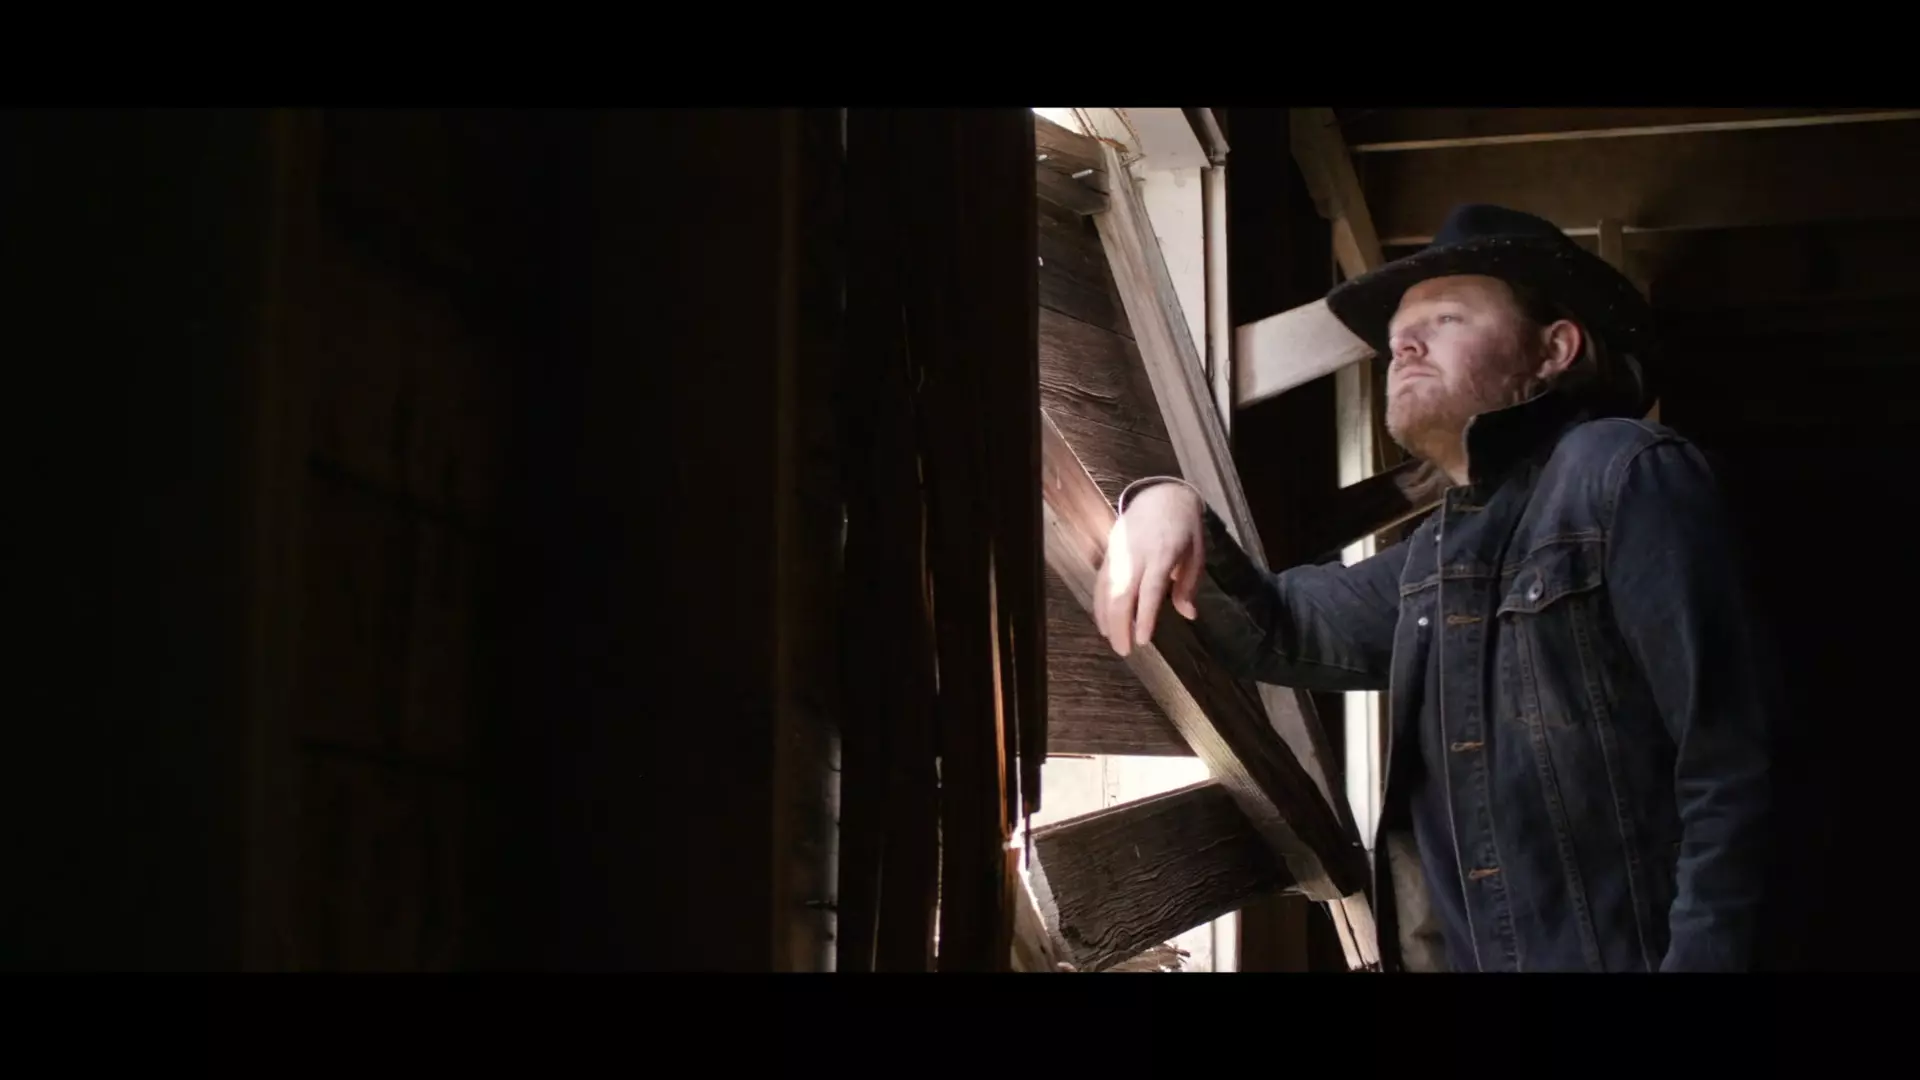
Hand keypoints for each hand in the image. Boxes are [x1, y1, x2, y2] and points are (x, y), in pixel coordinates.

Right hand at [1092, 481, 1205, 655]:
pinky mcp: (1110, 553)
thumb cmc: (1184, 528)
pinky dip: (1099, 604)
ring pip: (1107, 589)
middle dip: (1121, 624)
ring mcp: (1120, 553)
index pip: (1150, 589)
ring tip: (1113, 641)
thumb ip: (1189, 584)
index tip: (1143, 640)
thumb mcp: (1197, 553)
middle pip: (1123, 593)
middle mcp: (1137, 554)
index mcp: (1163, 553)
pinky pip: (1101, 582)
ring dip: (1108, 618)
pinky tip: (1103, 623)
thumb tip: (1188, 615)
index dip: (1145, 616)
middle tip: (1125, 651)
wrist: (1161, 497)